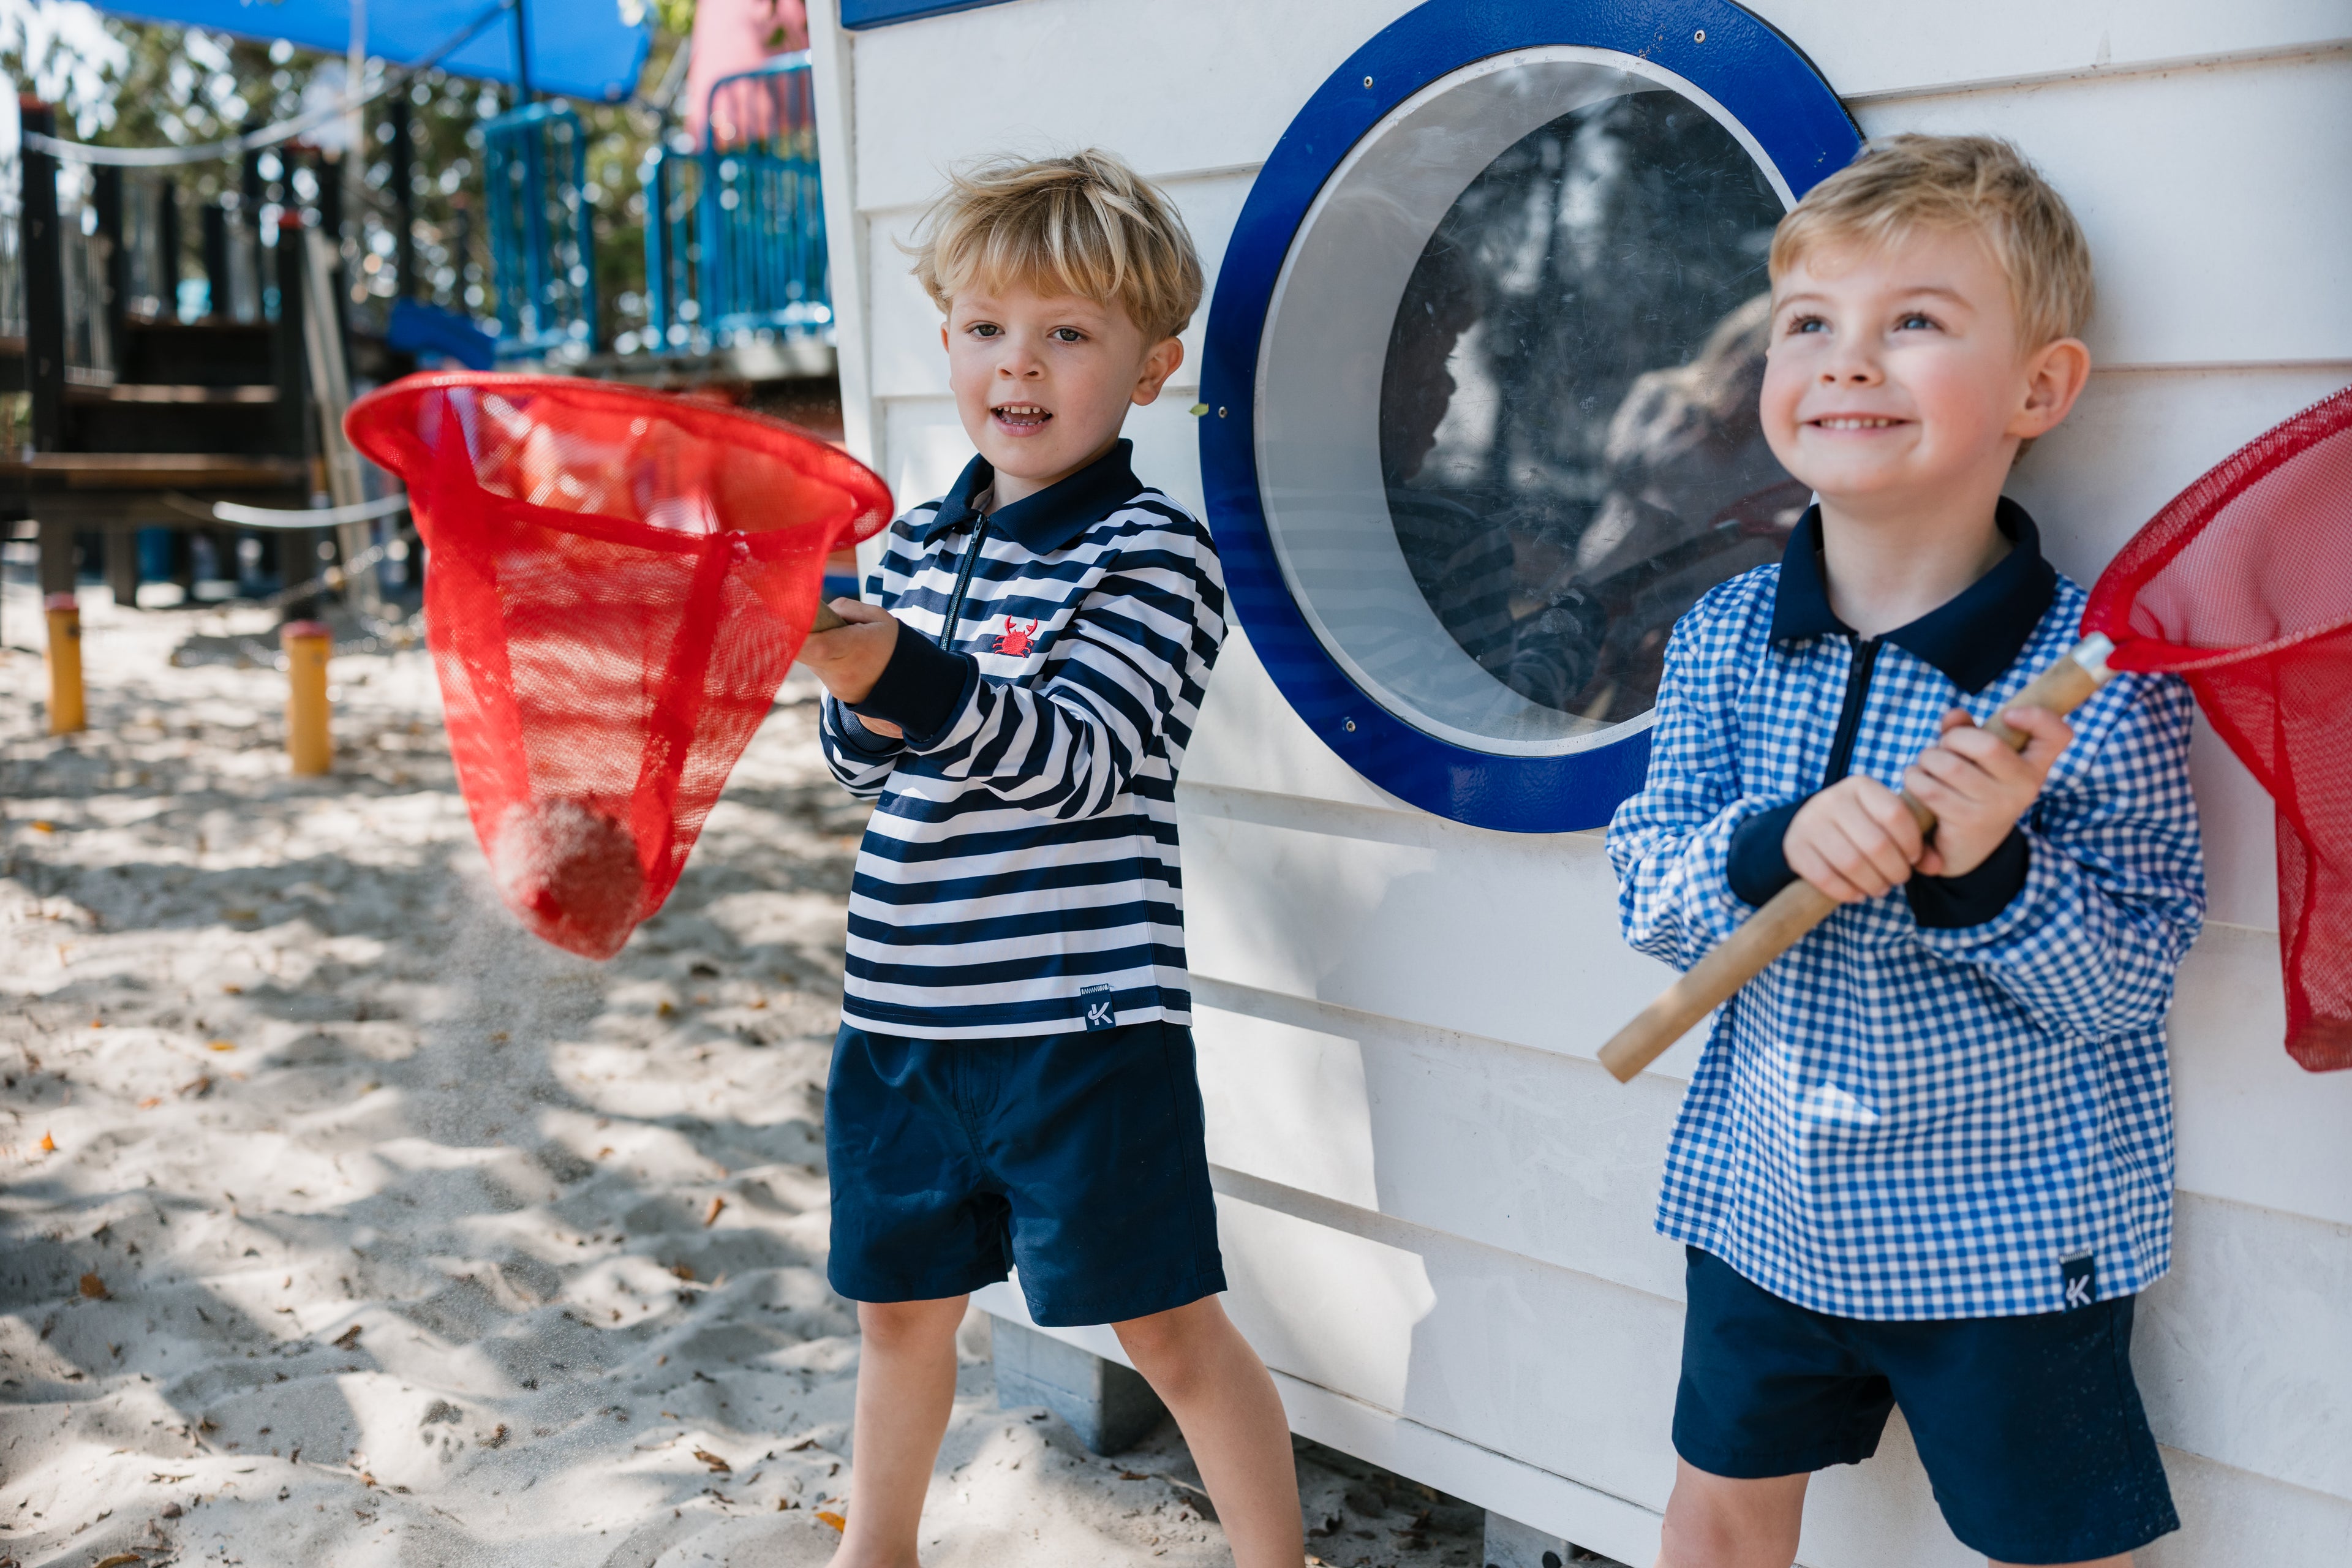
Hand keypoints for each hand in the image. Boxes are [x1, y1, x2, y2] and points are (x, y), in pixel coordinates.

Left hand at [797, 597, 900, 710]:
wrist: (909, 682)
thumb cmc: (891, 642)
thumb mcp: (878, 616)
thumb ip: (845, 608)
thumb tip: (816, 612)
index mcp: (857, 647)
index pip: (819, 646)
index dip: (799, 634)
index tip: (788, 619)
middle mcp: (845, 670)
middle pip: (804, 653)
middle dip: (795, 634)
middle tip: (801, 619)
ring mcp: (838, 685)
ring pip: (809, 659)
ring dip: (813, 644)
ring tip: (838, 639)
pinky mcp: (836, 693)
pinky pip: (819, 669)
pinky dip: (822, 657)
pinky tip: (842, 654)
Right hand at [1784, 773, 1926, 903]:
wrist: (1809, 825)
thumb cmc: (1859, 826)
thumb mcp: (1886, 824)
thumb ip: (1916, 842)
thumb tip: (1936, 865)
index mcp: (1861, 786)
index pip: (1895, 814)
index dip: (1911, 843)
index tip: (1913, 858)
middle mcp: (1832, 799)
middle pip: (1876, 843)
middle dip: (1895, 870)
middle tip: (1898, 879)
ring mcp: (1810, 822)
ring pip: (1851, 863)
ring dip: (1873, 884)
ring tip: (1880, 889)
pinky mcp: (1795, 847)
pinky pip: (1824, 877)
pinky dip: (1846, 892)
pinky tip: (1857, 894)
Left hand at [1902, 705, 2070, 876]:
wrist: (1968, 845)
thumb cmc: (1973, 788)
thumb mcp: (1976, 757)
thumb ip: (1965, 730)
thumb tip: (1954, 716)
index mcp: (2034, 765)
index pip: (2056, 735)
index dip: (2038, 717)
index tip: (2009, 714)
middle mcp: (2024, 787)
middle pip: (1987, 746)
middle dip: (1953, 739)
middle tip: (1942, 747)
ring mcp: (1999, 806)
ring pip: (1952, 768)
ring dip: (1928, 759)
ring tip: (1926, 763)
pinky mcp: (1970, 821)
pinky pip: (1933, 791)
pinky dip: (1916, 778)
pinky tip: (1916, 778)